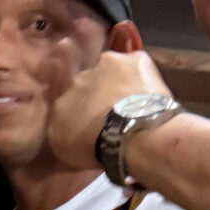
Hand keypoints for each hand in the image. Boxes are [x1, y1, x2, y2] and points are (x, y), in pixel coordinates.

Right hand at [44, 46, 170, 173]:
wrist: (132, 134)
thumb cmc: (99, 148)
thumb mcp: (66, 150)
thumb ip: (63, 132)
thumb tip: (70, 128)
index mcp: (60, 104)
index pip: (68, 105)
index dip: (82, 114)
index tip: (94, 125)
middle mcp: (77, 80)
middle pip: (88, 85)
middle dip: (98, 95)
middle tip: (115, 113)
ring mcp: (105, 65)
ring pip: (111, 70)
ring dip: (118, 82)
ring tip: (133, 101)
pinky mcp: (134, 59)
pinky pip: (137, 64)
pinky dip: (142, 75)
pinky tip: (149, 91)